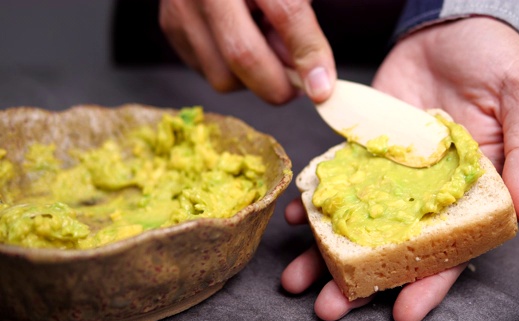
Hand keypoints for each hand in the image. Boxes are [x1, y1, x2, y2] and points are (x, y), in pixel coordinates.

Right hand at [159, 0, 335, 103]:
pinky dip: (232, 71)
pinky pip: (206, 71)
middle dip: (278, 86)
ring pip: (222, 76)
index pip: (286, 13)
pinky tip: (241, 42)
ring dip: (253, 79)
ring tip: (266, 48)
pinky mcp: (171, 25)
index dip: (308, 55)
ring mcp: (181, 6)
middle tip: (298, 86)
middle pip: (243, 56)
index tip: (323, 89)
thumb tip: (310, 74)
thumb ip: (300, 22)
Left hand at [281, 17, 518, 320]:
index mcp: (473, 191)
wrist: (449, 24)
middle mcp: (428, 191)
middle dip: (363, 280)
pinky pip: (339, 179)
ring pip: (359, 220)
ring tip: (299, 279)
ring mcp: (392, 172)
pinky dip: (317, 199)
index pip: (451, 249)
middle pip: (394, 247)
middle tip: (330, 306)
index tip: (402, 311)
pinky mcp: (365, 148)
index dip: (429, 282)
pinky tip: (297, 216)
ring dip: (327, 251)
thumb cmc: (497, 57)